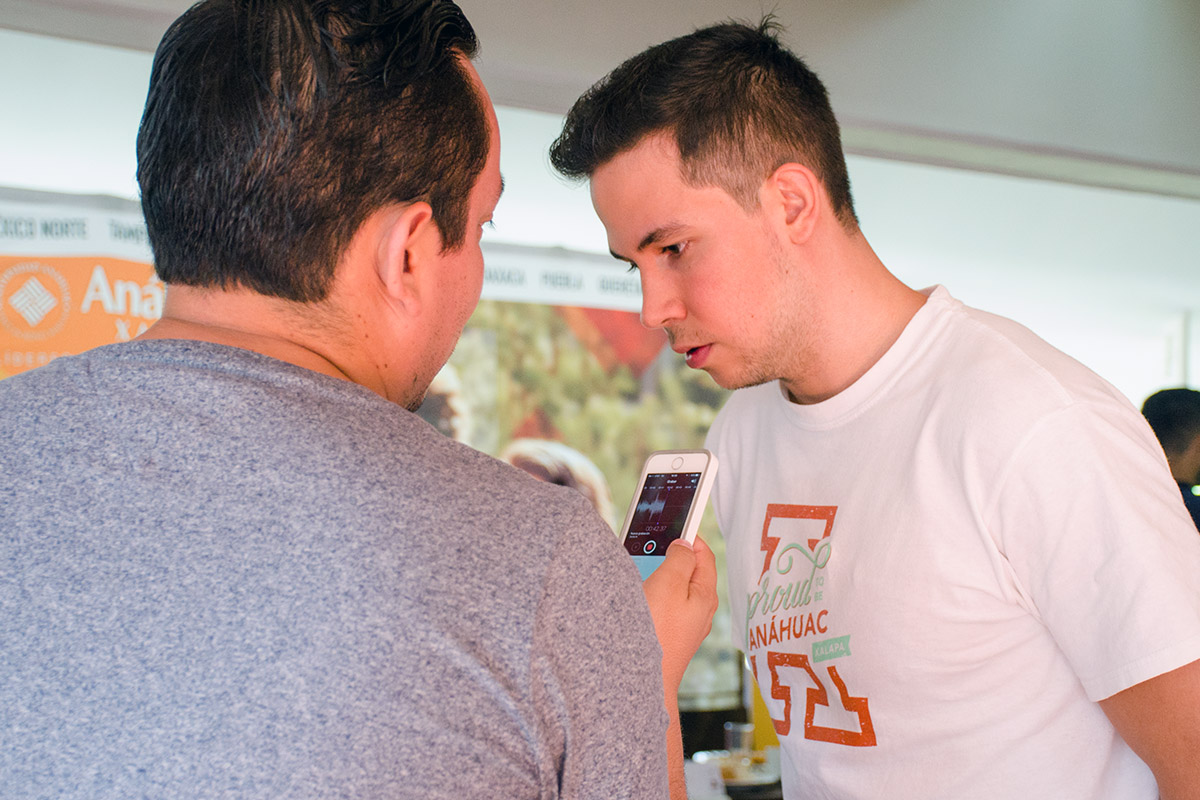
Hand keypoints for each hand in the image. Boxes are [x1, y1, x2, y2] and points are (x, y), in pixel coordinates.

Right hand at [642, 537, 718, 693]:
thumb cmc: (658, 633)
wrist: (642, 681)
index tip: (675, 523)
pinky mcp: (670, 638)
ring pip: (676, 591)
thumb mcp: (670, 584)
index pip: (704, 555)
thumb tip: (686, 545)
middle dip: (673, 556)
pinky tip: (638, 598)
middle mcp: (700, 612)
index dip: (690, 536)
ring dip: (661, 576)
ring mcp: (686, 627)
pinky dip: (654, 596)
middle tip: (654, 543)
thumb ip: (681, 559)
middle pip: (690, 573)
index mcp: (706, 595)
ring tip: (642, 568)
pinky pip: (665, 608)